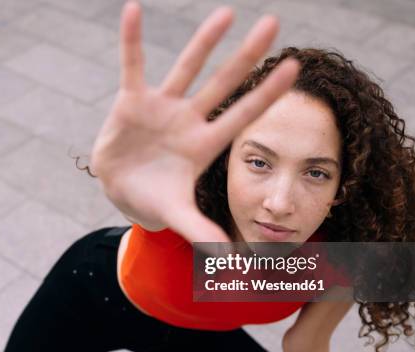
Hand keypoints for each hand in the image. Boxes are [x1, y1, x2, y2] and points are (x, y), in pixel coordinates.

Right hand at [91, 1, 299, 243]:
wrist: (120, 188)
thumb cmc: (154, 199)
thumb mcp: (178, 215)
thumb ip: (203, 233)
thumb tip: (232, 263)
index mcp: (205, 145)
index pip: (242, 115)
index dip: (266, 93)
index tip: (293, 67)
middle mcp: (188, 119)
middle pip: (222, 83)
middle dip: (246, 56)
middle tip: (273, 23)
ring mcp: (161, 108)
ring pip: (185, 68)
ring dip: (203, 42)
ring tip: (226, 13)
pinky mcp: (131, 102)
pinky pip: (132, 66)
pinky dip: (132, 40)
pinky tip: (133, 9)